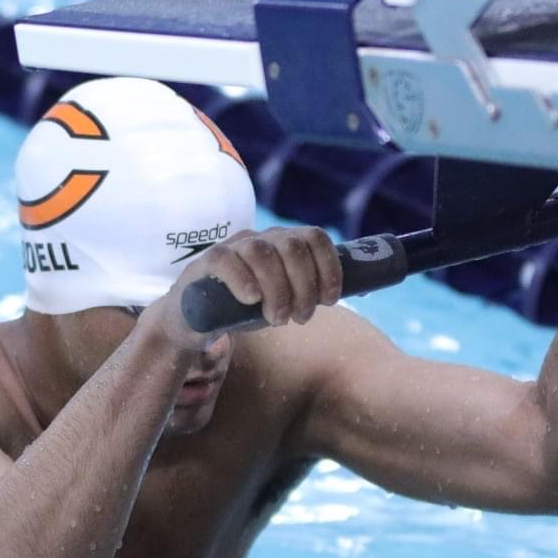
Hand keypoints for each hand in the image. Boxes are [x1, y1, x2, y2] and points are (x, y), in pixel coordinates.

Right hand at [145, 226, 342, 351]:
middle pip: (293, 248)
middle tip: (300, 318)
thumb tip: (361, 290)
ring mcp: (233, 248)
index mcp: (284, 244)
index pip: (315, 238)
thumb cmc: (244, 309)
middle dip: (304, 287)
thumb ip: (312, 292)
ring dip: (278, 290)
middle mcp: (261, 240)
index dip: (328, 267)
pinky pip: (227, 260)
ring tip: (277, 319)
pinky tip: (252, 300)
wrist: (196, 320)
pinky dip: (244, 280)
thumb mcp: (283, 301)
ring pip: (263, 254)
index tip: (330, 299)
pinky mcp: (207, 263)